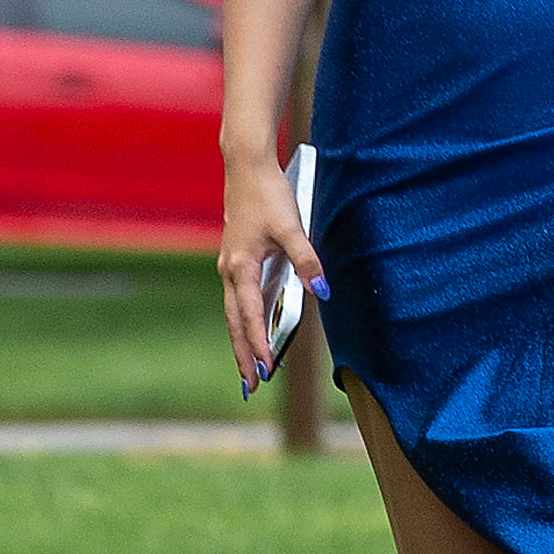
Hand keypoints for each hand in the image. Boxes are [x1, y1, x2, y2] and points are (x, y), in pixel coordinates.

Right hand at [216, 150, 326, 396]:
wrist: (246, 167)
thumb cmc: (268, 195)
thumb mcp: (292, 227)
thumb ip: (308, 260)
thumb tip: (323, 291)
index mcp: (240, 268)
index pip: (249, 316)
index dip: (258, 344)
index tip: (267, 370)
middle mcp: (230, 271)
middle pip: (234, 323)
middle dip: (243, 354)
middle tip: (251, 386)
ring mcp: (230, 266)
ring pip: (234, 313)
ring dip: (242, 340)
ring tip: (251, 368)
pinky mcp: (236, 259)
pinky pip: (238, 299)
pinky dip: (244, 320)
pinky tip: (254, 329)